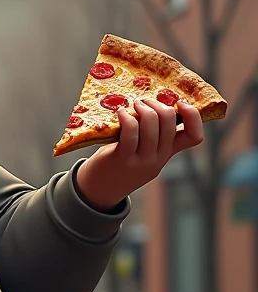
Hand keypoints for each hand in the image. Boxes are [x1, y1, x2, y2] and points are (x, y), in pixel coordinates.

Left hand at [76, 98, 203, 211]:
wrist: (98, 190)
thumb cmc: (118, 163)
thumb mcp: (141, 151)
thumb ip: (150, 135)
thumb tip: (150, 104)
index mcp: (167, 153)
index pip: (194, 137)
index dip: (194, 117)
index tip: (181, 103)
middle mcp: (158, 158)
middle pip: (169, 123)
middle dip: (158, 105)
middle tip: (144, 101)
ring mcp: (142, 160)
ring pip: (151, 124)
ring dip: (143, 108)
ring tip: (132, 104)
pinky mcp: (122, 158)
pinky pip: (130, 131)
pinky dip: (127, 117)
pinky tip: (120, 113)